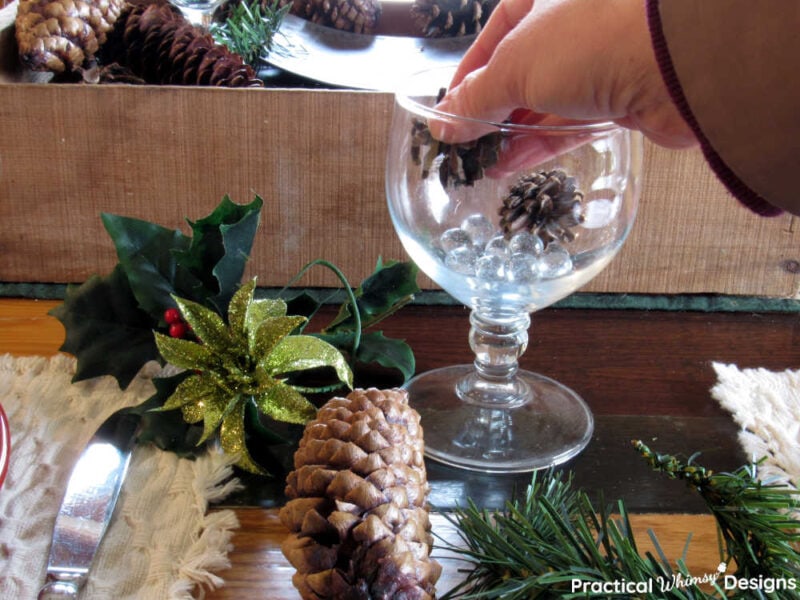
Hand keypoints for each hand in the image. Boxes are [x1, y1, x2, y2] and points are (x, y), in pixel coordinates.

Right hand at [433, 0, 696, 148]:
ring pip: (546, 102)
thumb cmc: (591, 41)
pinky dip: (541, 144)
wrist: (678, 63)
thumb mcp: (516, 66)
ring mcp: (601, 63)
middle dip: (492, 111)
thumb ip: (477, 98)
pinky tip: (512, 165)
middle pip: (521, 73)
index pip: (496, 34)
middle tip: (466, 144)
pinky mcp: (621, 99)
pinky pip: (572, 124)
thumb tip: (444, 124)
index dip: (469, 74)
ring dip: (513, 134)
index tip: (451, 109)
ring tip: (484, 163)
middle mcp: (574, 26)